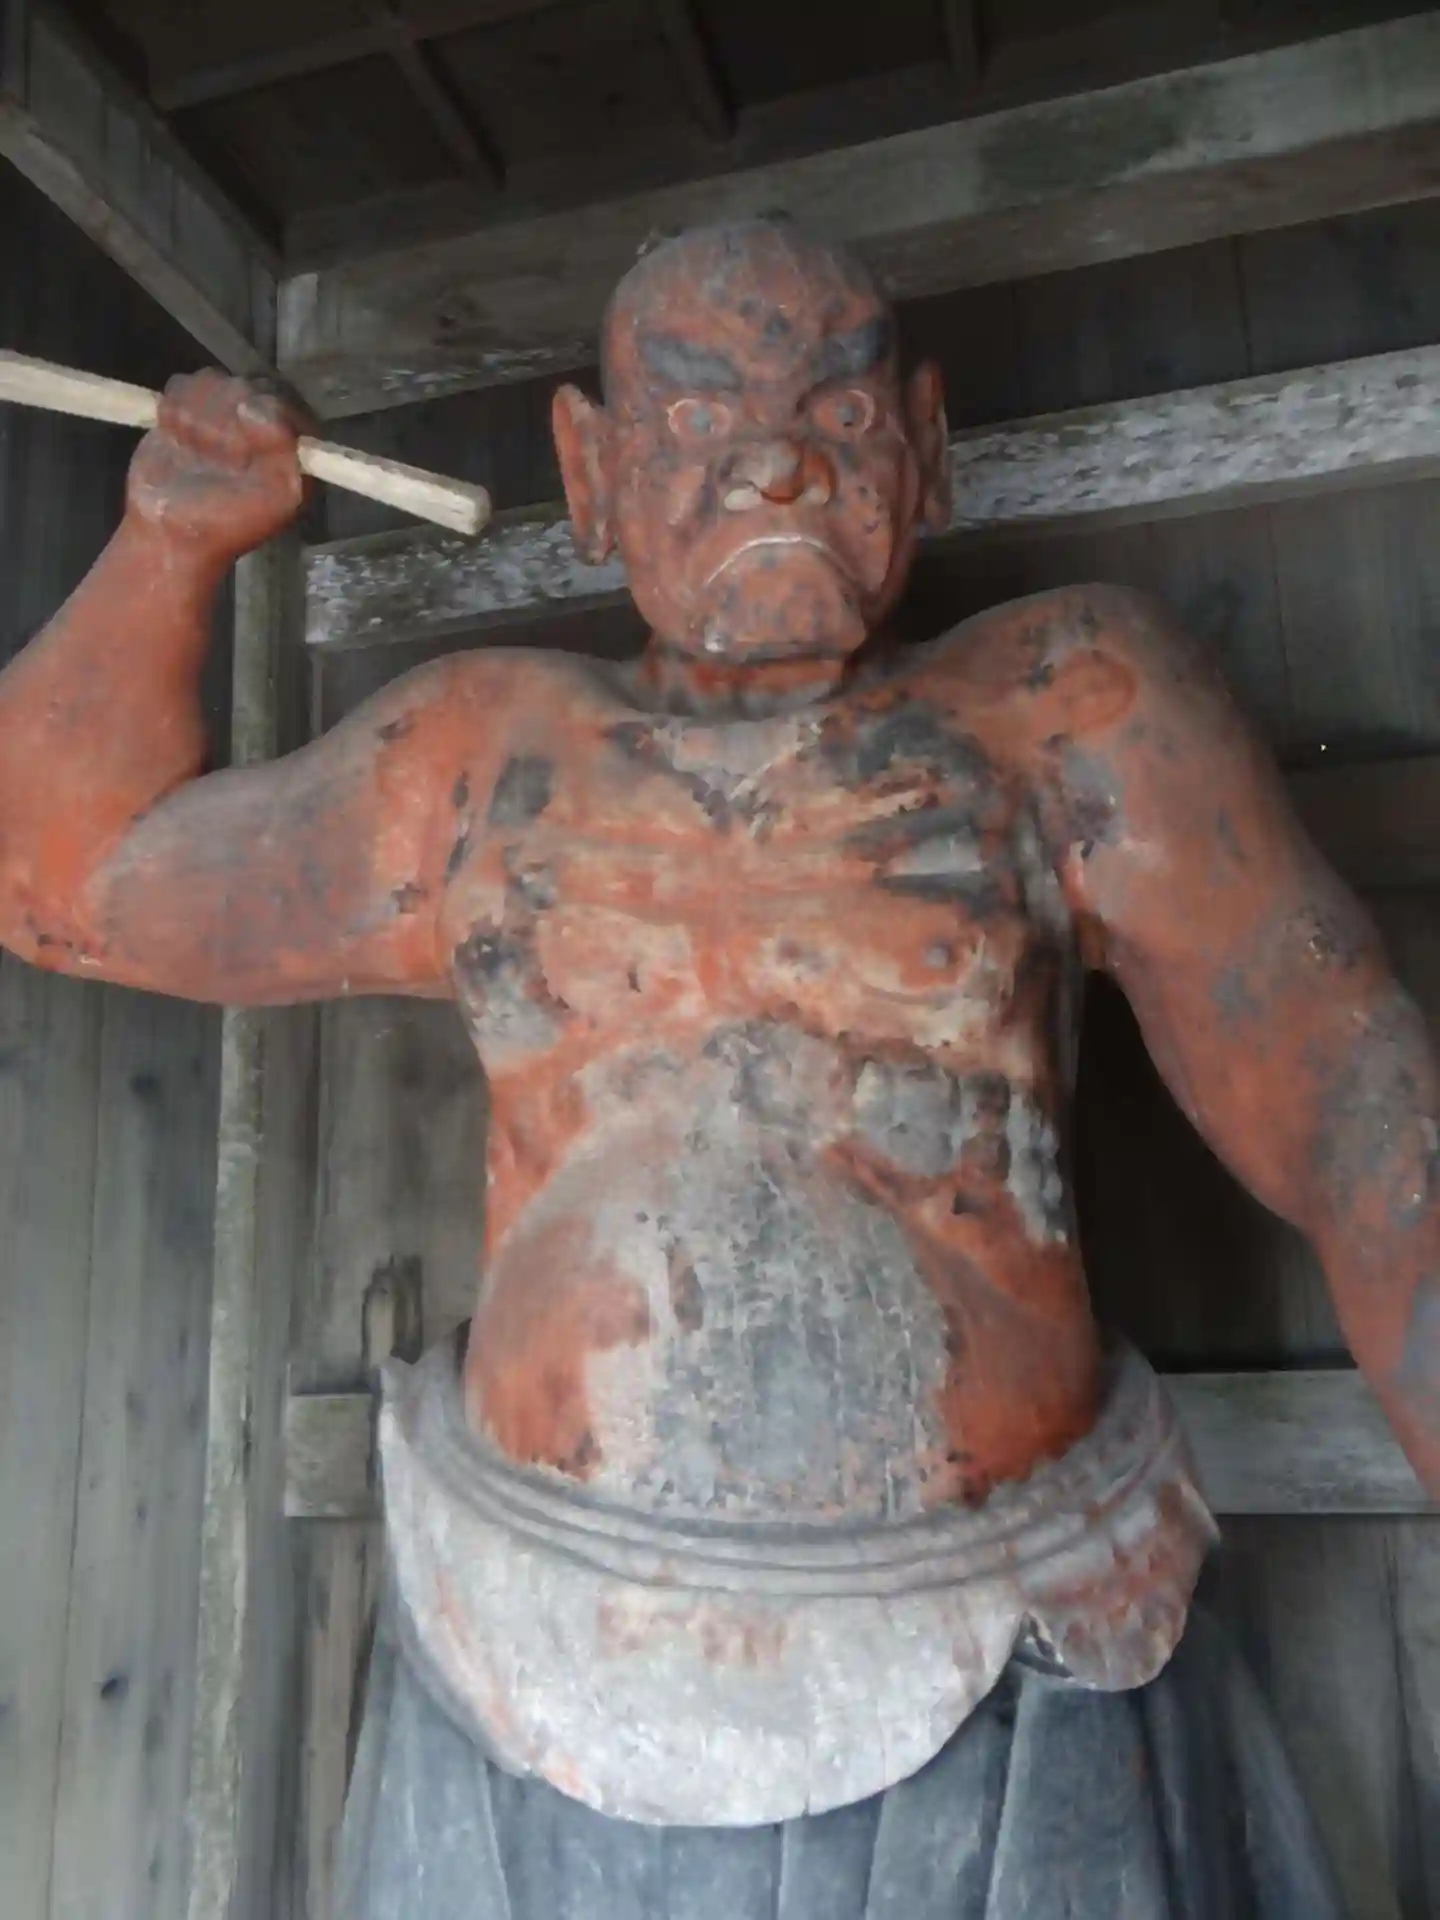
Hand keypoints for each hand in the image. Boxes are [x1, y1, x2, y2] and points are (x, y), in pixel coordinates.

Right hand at [125, 371, 308, 560]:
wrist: (172, 533)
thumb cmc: (229, 524)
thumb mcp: (278, 499)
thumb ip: (285, 451)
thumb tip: (254, 409)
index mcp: (292, 442)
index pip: (283, 401)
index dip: (261, 415)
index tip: (242, 444)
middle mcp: (262, 421)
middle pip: (247, 385)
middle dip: (225, 420)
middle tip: (215, 457)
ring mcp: (224, 412)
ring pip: (212, 380)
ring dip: (198, 417)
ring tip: (195, 450)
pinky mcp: (188, 407)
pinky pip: (181, 384)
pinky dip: (174, 409)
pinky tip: (176, 436)